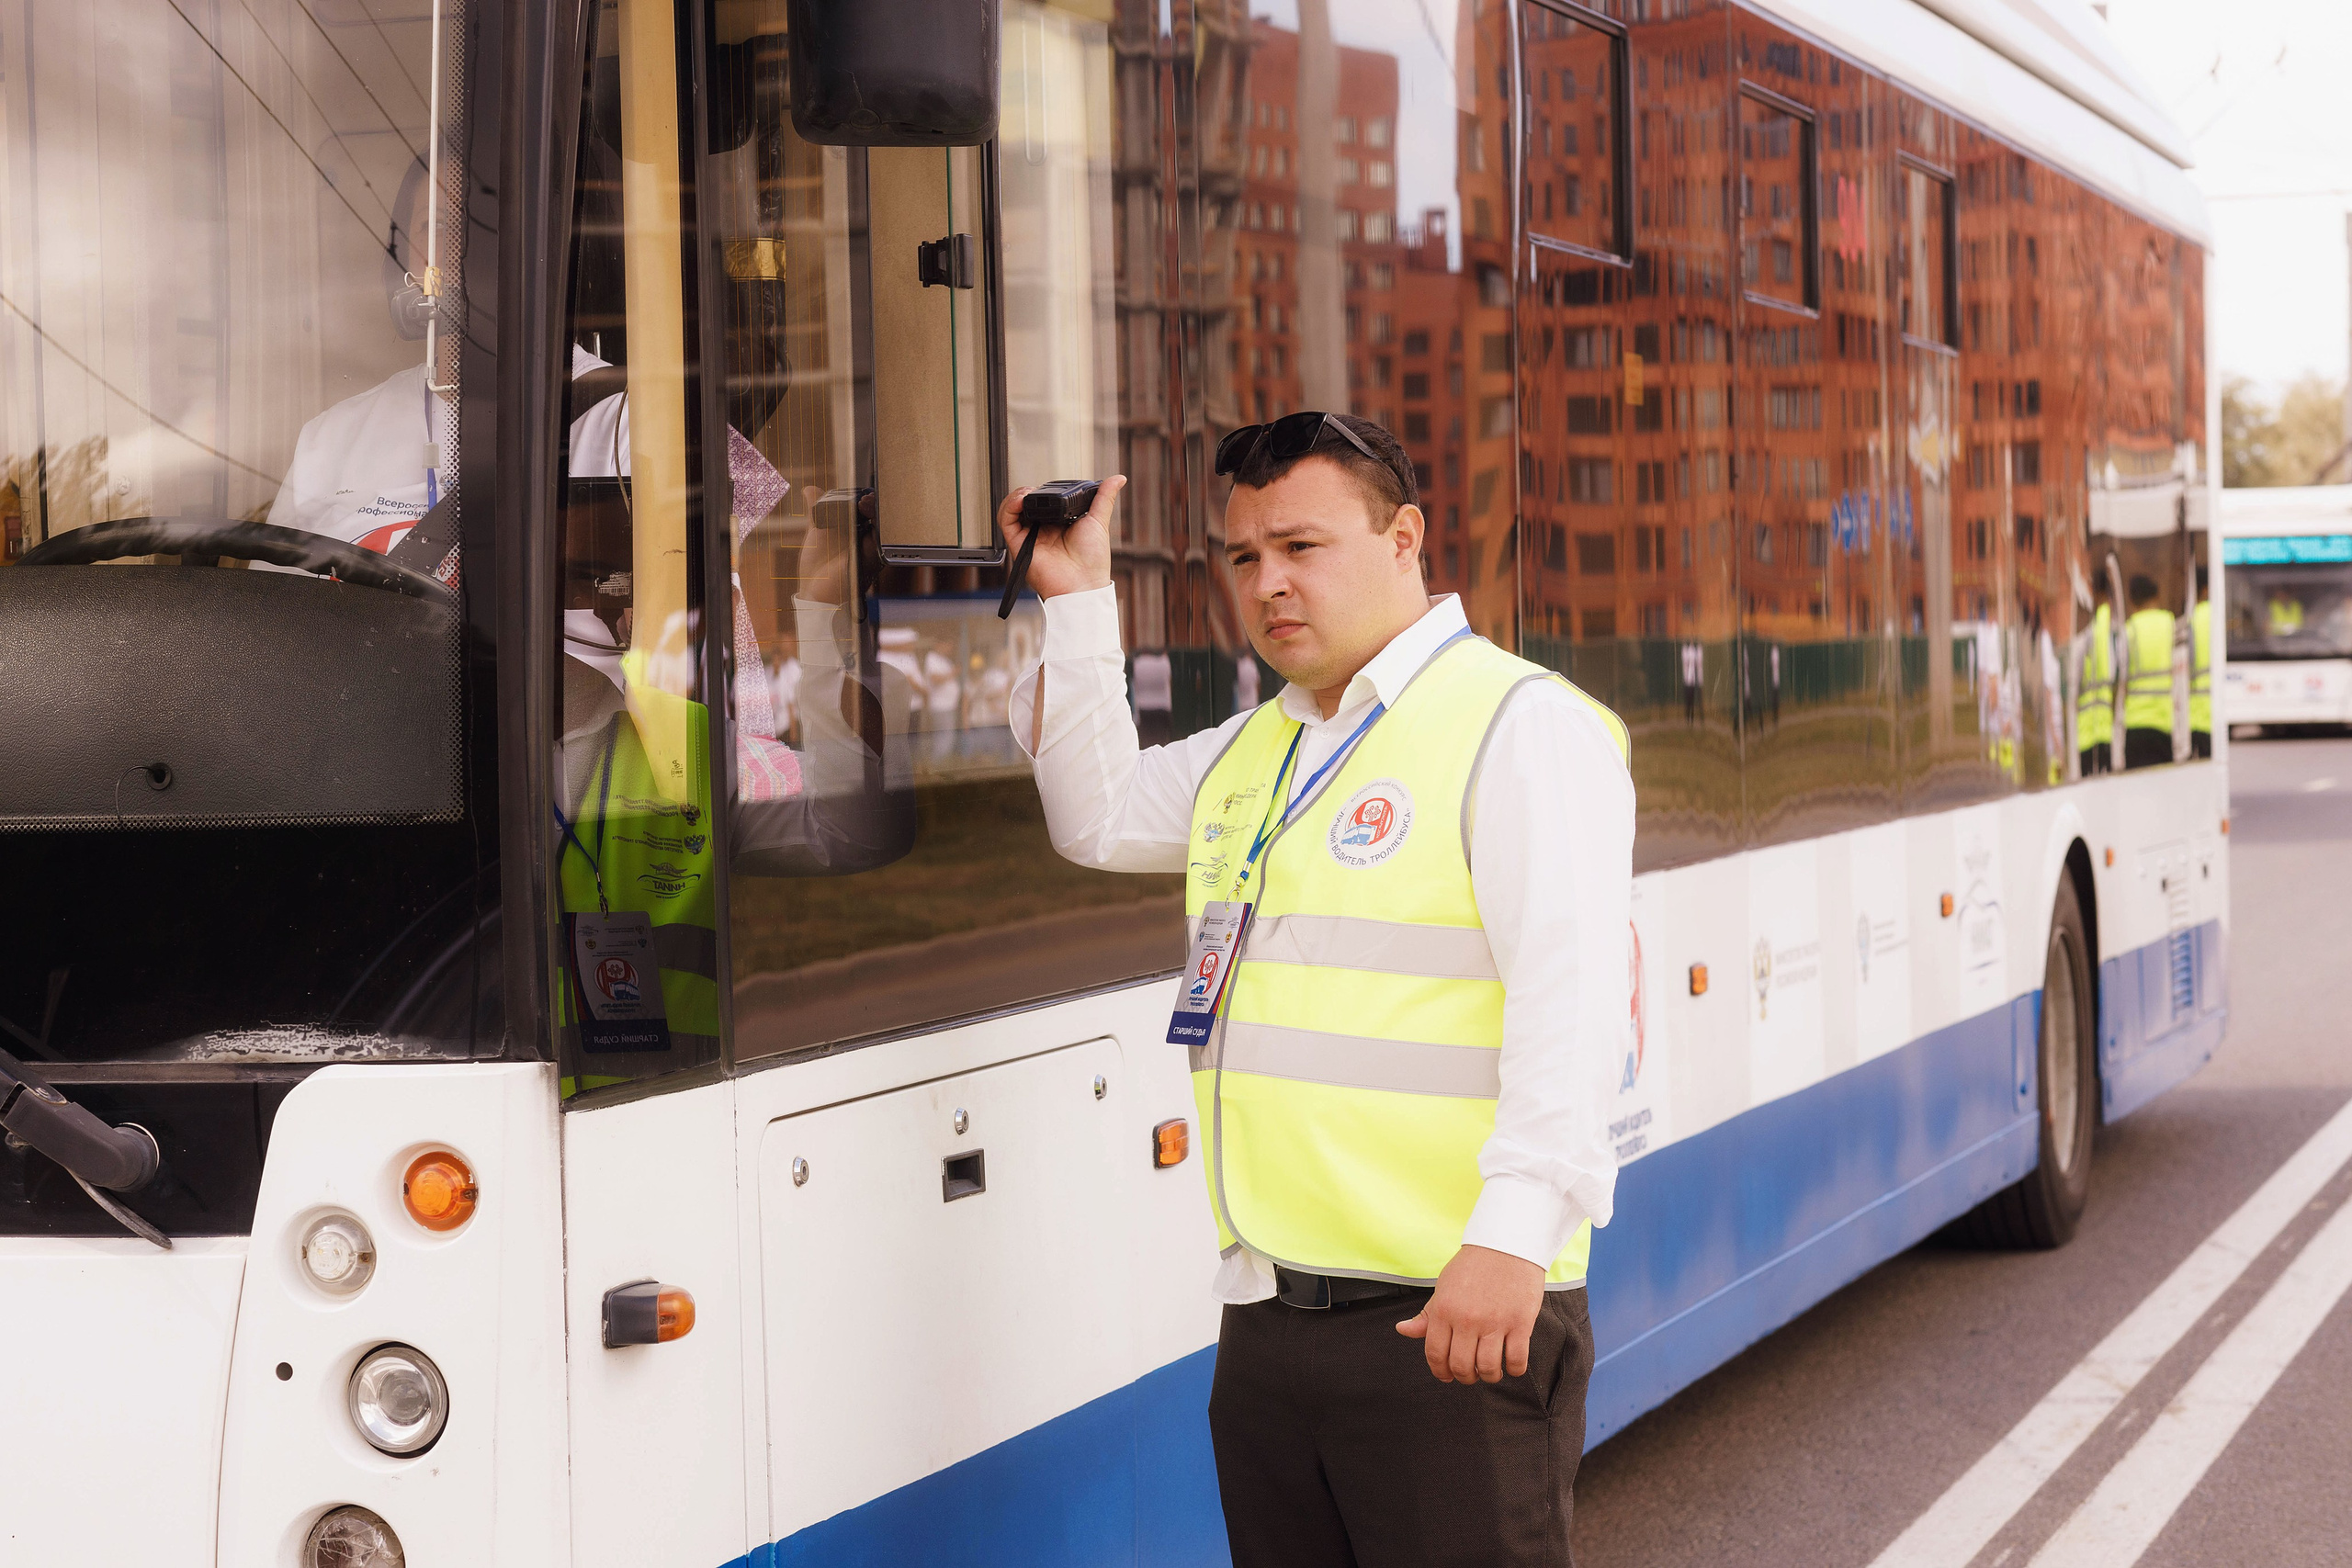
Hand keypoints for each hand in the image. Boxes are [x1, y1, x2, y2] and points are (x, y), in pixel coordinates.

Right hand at [996, 475, 1122, 599]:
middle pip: (1026, 504)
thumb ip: (1104, 497)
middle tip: (1040, 490)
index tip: (1052, 486)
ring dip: (1017, 496)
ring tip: (1028, 493)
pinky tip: (1021, 500)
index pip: (1044, 501)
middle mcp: (1042, 530)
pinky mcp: (1018, 544)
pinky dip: (1009, 506)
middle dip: (1029, 491)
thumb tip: (1118, 478)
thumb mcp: (1099, 520)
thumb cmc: (1093, 560)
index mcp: (1059, 525)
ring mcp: (1029, 537)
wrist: (1082, 583)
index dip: (1044, 491)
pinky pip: (1005, 521)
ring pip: (1013, 509)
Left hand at [1395, 1244, 1544, 1383]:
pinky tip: (1510, 1364)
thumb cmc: (1474, 1266)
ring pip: (1489, 1368)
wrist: (1507, 1243)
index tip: (1446, 1376)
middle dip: (1465, 1377)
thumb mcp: (1444, 1288)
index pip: (1436, 1353)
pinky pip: (1516, 1360)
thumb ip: (1427, 1315)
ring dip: (1489, 1376)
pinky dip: (1513, 1370)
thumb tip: (1402, 1330)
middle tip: (1471, 1373)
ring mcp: (1495, 1322)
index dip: (1440, 1371)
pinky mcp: (1521, 1323)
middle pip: (1462, 1366)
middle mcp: (1467, 1319)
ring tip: (1491, 1370)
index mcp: (1444, 1310)